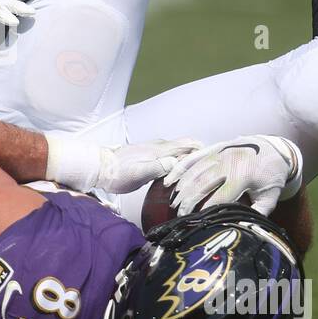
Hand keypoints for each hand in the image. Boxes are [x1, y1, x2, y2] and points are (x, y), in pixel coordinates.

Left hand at [46, 136, 202, 194]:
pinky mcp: (149, 155)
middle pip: (186, 145)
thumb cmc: (119, 173)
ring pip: (179, 149)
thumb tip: (177, 164)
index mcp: (161, 150)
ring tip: (201, 168)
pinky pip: (170, 154)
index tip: (216, 158)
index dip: (204, 150)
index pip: (189, 145)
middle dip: (200, 152)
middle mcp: (159, 146)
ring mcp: (154, 149)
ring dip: (190, 156)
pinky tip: (181, 170)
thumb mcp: (139, 173)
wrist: (101, 167)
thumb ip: (159, 167)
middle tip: (213, 164)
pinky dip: (180, 159)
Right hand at [162, 134, 302, 216]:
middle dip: (188, 202)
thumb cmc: (272, 175)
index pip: (219, 197)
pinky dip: (179, 169)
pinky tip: (170, 182)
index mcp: (243, 175)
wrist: (275, 148)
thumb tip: (243, 227)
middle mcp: (228, 162)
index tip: (197, 223)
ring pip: (194, 171)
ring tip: (174, 204)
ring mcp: (219, 153)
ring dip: (182, 188)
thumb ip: (258, 213)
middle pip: (202, 184)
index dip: (206, 211)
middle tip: (180, 216)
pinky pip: (192, 158)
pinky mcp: (213, 148)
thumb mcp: (271, 196)